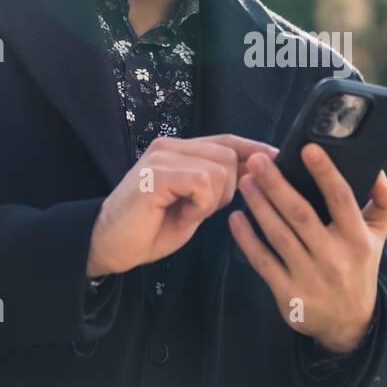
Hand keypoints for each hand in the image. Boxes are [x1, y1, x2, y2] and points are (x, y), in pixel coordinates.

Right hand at [87, 134, 278, 276]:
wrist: (108, 246)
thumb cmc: (150, 228)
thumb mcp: (194, 204)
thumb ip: (218, 186)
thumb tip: (257, 173)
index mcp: (180, 150)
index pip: (228, 140)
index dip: (255, 150)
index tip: (279, 159)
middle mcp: (171, 146)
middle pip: (230, 156)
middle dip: (229, 190)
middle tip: (200, 211)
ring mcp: (162, 157)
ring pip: (221, 170)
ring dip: (212, 201)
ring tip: (187, 213)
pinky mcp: (157, 174)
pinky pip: (203, 183)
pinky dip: (200, 206)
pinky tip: (181, 216)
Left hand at [228, 142, 386, 353]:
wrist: (349, 324)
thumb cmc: (359, 267)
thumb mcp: (378, 236)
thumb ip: (384, 201)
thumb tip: (376, 169)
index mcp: (357, 239)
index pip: (341, 198)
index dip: (325, 172)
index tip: (308, 148)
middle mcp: (334, 258)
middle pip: (301, 214)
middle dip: (276, 184)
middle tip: (257, 160)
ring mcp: (310, 277)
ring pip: (278, 234)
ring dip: (259, 205)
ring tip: (245, 181)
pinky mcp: (288, 294)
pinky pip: (263, 261)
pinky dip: (247, 238)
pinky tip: (236, 218)